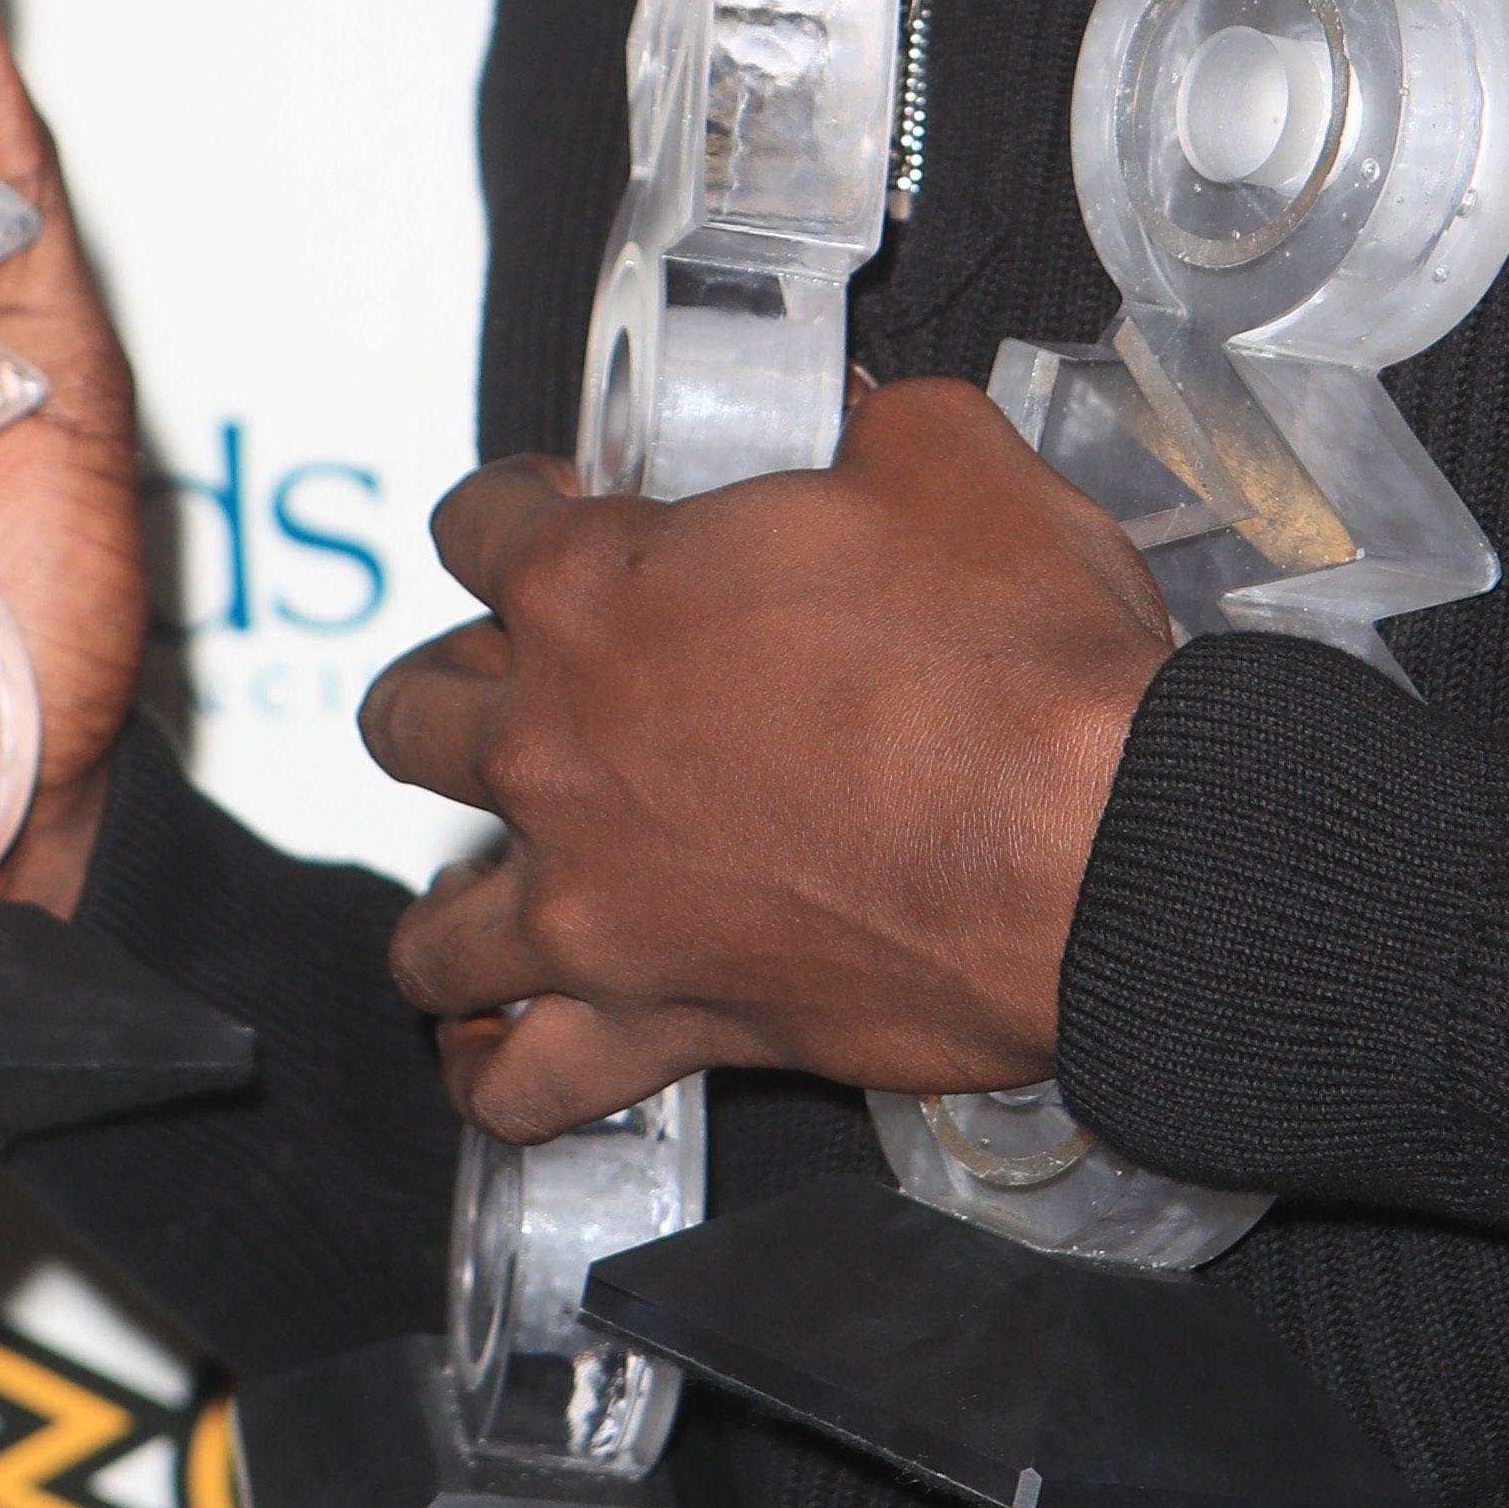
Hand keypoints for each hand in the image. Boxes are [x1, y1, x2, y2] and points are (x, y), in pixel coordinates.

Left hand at [363, 376, 1175, 1137]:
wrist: (1097, 845)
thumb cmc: (1020, 663)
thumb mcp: (948, 459)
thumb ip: (868, 432)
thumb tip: (858, 427)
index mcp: (600, 588)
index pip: (476, 527)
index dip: (509, 510)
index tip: (542, 519)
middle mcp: (559, 746)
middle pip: (411, 718)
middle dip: (449, 693)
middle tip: (509, 693)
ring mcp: (595, 899)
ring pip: (434, 926)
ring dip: (448, 903)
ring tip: (480, 891)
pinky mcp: (663, 1019)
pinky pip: (524, 1081)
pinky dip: (500, 1074)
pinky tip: (499, 1050)